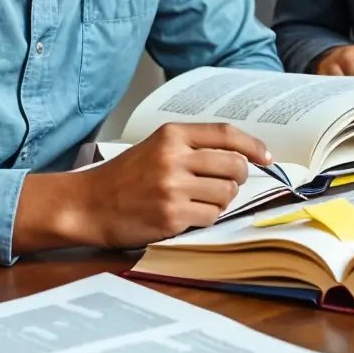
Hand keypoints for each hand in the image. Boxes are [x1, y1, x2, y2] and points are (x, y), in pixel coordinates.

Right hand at [17, 123, 273, 251]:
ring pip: (226, 194)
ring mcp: (172, 188)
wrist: (87, 204)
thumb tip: (243, 156)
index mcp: (171, 135)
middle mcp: (173, 158)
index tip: (266, 158)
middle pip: (234, 166)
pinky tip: (184, 215)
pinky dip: (204, 218)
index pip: (227, 134)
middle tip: (224, 185)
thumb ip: (194, 146)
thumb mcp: (156, 147)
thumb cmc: (124, 177)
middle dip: (237, 179)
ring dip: (219, 201)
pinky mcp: (171, 216)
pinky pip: (210, 217)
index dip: (254, 146)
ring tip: (198, 201)